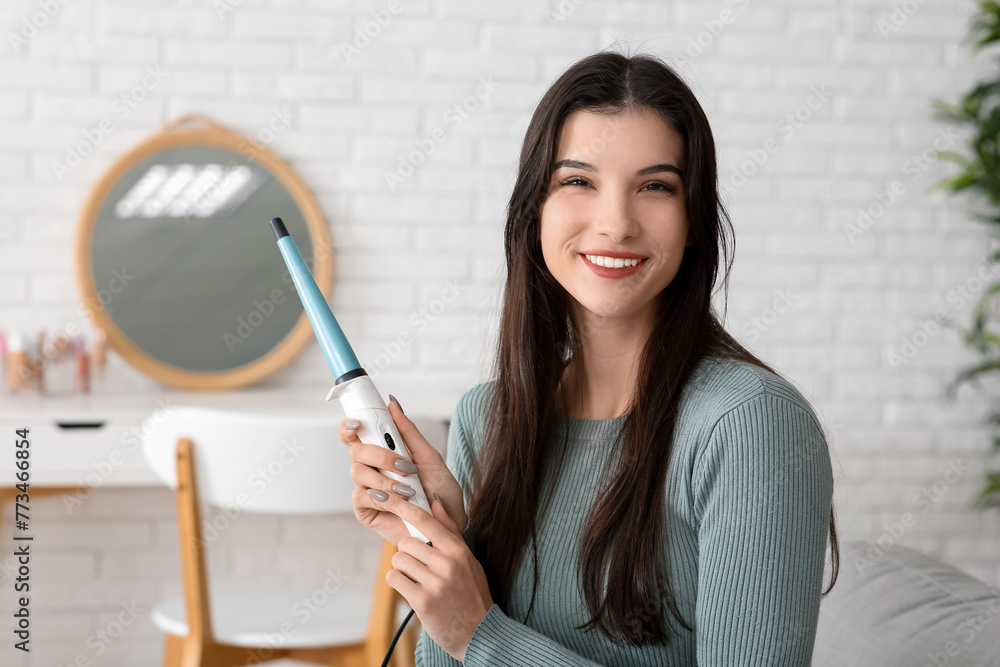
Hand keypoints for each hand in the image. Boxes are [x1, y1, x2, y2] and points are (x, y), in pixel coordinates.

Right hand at [339, 396, 467, 544]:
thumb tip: (393, 404)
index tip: (358, 423)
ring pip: (357, 473)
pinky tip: (398, 502)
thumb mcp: (430, 457)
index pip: (356, 434)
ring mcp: (367, 490)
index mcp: (382, 452)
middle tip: (404, 465)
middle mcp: (371, 469)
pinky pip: (361, 498)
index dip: (350, 426)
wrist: (447, 525)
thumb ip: (409, 432)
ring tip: (409, 490)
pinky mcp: (366, 511)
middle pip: (355, 451)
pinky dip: (382, 498)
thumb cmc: (441, 492)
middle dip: (380, 455)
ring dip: (386, 479)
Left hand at [373, 489, 492, 661]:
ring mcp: (435, 583)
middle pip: (406, 543)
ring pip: (398, 560)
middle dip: (407, 554)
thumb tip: (435, 502)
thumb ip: (449, 531)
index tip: (387, 498)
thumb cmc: (472, 593)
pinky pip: (395, 579)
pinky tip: (410, 589)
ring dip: (402, 570)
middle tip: (419, 567)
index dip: (403, 507)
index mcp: (458, 550)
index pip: (425, 521)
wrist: (479, 633)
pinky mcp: (423, 601)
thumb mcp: (467, 559)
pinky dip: (398, 582)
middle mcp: (447, 564)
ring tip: (417, 580)